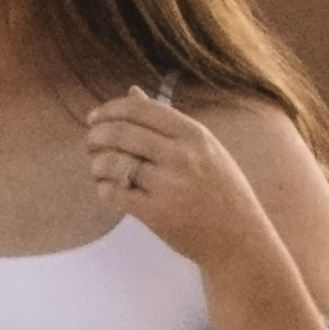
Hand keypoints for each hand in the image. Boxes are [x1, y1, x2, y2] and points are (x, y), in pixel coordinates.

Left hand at [77, 87, 278, 283]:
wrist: (238, 238)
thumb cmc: (221, 189)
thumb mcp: (204, 148)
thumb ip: (167, 121)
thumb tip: (132, 91)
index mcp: (194, 134)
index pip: (140, 110)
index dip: (110, 110)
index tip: (95, 117)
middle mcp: (181, 155)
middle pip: (121, 133)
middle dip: (96, 136)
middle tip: (90, 143)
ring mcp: (169, 185)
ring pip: (113, 163)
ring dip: (97, 164)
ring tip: (98, 168)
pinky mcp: (156, 213)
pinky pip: (115, 193)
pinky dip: (103, 189)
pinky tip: (106, 189)